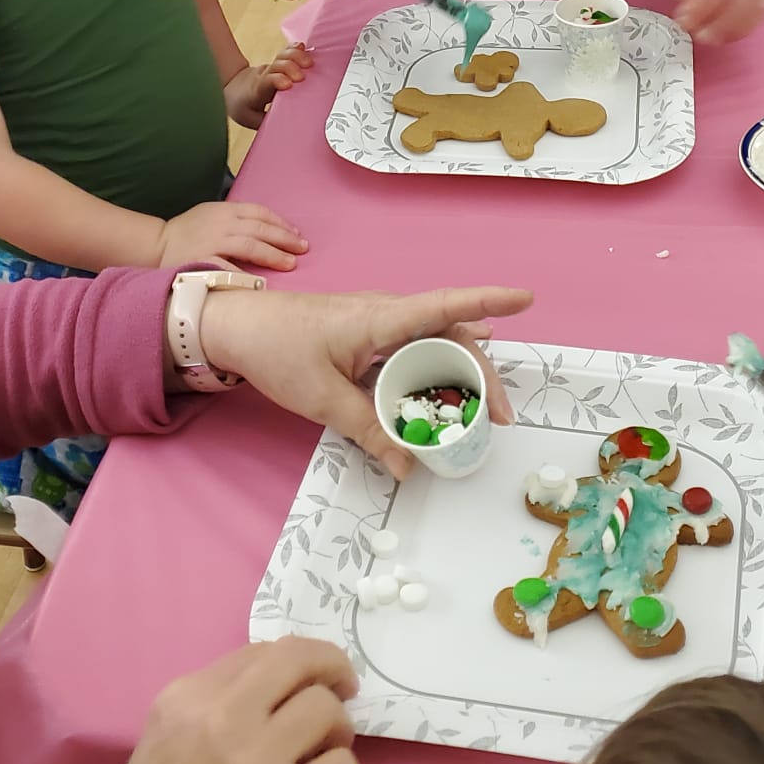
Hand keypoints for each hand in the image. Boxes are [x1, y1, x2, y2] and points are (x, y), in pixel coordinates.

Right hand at [55, 638, 358, 763]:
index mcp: (182, 700)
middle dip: (331, 668)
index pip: (259, 651)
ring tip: (324, 756)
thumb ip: (209, 717)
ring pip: (328, 711)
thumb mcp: (159, 751)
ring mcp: (254, 761)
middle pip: (299, 659)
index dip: (293, 664)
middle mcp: (219, 717)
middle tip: (343, 691)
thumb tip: (270, 702)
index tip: (305, 681)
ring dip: (337, 733)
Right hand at [158, 200, 307, 270]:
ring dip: (273, 254)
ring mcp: (212, 242)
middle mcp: (222, 223)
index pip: (260, 213)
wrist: (155, 244)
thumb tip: (267, 230)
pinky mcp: (202, 261)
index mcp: (225, 210)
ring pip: (250, 245)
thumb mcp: (212, 215)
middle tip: (303, 249)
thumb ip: (236, 219)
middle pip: (261, 229)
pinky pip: (228, 268)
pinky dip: (245, 275)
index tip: (297, 235)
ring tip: (290, 263)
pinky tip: (260, 282)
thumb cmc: (186, 232)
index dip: (282, 223)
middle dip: (285, 239)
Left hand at [200, 282, 533, 476]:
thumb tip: (407, 465)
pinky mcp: (369, 335)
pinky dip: (435, 371)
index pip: (445, 306)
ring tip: (481, 412)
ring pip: (435, 344)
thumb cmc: (278, 349)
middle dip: (481, 374)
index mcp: (381, 319)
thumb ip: (367, 430)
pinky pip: (415, 350)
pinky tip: (450, 386)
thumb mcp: (322, 398)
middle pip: (450, 337)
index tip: (525, 298)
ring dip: (460, 375)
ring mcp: (379, 322)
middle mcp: (388, 314)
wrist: (238, 326)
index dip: (487, 302)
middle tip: (499, 418)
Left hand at [225, 44, 313, 129]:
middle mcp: (264, 76)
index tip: (288, 84)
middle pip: (276, 66)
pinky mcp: (277, 64)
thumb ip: (266, 123)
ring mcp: (271, 68)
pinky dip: (295, 49)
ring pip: (281, 56)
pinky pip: (286, 53)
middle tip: (301, 77)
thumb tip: (284, 128)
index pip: (266, 82)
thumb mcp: (249, 119)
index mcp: (257, 91)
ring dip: (296, 57)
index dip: (277, 80)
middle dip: (290, 68)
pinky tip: (302, 47)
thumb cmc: (243, 105)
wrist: (233, 88)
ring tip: (309, 63)